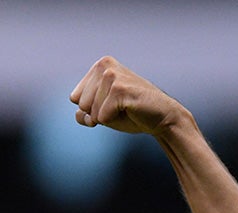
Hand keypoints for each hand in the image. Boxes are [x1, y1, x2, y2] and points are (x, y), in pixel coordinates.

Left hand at [69, 56, 184, 135]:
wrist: (162, 117)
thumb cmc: (131, 114)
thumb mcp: (101, 113)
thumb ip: (84, 113)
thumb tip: (79, 114)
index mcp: (99, 66)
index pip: (74, 98)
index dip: (90, 110)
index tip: (110, 105)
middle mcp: (104, 66)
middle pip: (81, 105)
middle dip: (98, 114)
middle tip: (120, 108)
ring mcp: (112, 75)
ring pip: (91, 111)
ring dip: (107, 118)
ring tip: (125, 109)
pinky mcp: (120, 89)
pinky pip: (102, 117)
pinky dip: (114, 121)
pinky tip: (130, 111)